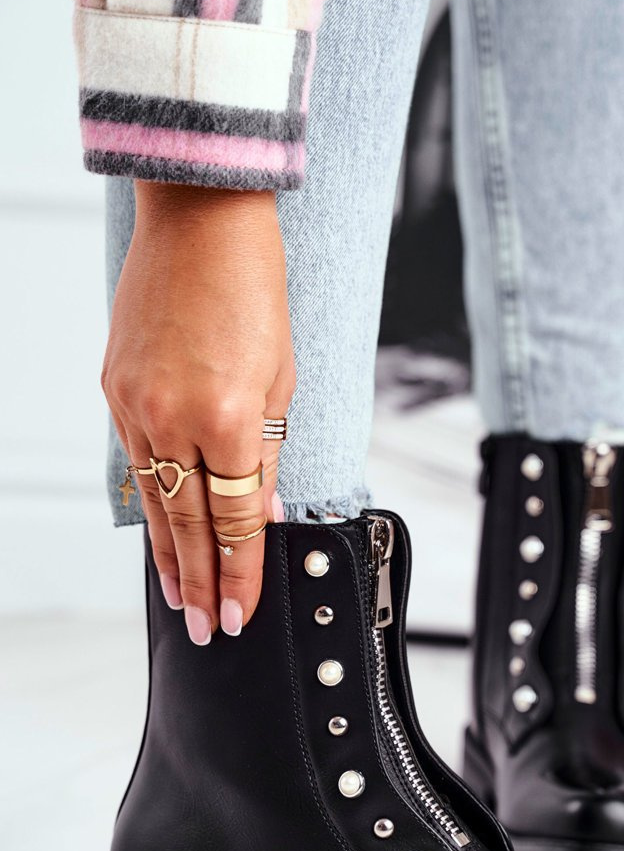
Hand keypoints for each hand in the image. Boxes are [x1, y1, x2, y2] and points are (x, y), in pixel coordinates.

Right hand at [103, 181, 294, 643]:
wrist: (198, 221)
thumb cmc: (252, 291)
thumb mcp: (282, 376)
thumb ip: (267, 449)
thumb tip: (263, 507)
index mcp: (227, 416)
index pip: (236, 519)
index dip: (242, 572)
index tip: (244, 610)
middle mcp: (172, 418)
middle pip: (189, 524)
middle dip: (203, 584)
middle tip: (208, 630)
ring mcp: (134, 404)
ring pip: (152, 501)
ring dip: (167, 556)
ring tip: (180, 599)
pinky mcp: (114, 389)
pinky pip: (133, 463)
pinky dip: (146, 504)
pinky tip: (155, 533)